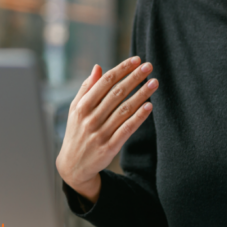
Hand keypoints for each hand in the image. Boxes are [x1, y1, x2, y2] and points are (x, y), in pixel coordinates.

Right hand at [55, 56, 157, 200]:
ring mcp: (100, 133)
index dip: (122, 69)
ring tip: (154, 83)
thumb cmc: (76, 132)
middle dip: (134, 77)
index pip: (105, 82)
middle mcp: (91, 118)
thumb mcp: (75, 109)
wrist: (73, 166)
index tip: (136, 60)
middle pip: (117, 93)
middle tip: (149, 66)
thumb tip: (98, 67)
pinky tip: (150, 106)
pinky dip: (139, 117)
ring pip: (125, 109)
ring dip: (141, 94)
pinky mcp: (109, 147)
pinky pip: (127, 129)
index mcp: (82, 106)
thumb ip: (86, 88)